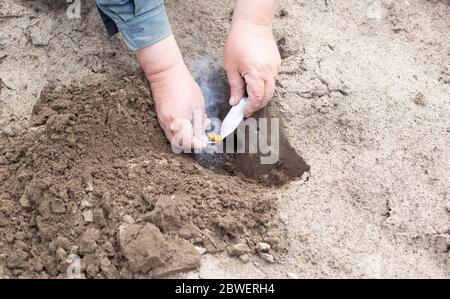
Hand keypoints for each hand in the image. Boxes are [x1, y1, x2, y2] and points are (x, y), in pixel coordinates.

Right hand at [136, 35, 207, 149]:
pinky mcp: (161, 118)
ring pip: (175, 138)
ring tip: (198, 126)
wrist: (165, 74)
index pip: (190, 142)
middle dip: (194, 143)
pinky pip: (171, 131)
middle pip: (181, 144)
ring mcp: (163, 122)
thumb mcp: (198, 105)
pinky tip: (190, 121)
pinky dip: (181, 131)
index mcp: (179, 121)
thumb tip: (203, 136)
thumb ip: (200, 124)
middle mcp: (168, 125)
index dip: (200, 144)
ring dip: (187, 137)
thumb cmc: (184, 86)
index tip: (207, 143)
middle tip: (204, 136)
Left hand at [224, 20, 280, 116]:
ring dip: (261, 96)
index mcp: (256, 73)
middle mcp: (268, 72)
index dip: (251, 107)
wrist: (253, 24)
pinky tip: (255, 83)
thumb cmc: (238, 42)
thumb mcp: (231, 66)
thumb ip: (235, 86)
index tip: (244, 112)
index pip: (257, 98)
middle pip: (267, 96)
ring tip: (249, 97)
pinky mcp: (276, 63)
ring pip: (271, 89)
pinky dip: (265, 85)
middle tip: (246, 108)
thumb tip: (234, 102)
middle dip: (257, 105)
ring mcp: (274, 67)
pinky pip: (272, 79)